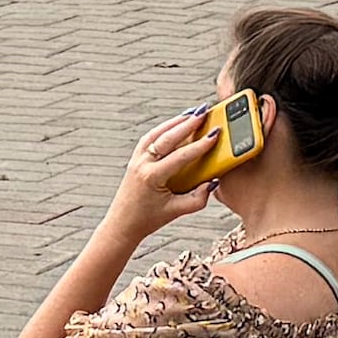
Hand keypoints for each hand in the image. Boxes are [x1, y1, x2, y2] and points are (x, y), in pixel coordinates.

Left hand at [118, 107, 223, 223]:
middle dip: (187, 124)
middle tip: (204, 113)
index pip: (180, 156)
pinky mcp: (135, 158)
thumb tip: (212, 183)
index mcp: (152, 177)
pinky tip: (175, 124)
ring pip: (157, 133)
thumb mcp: (176, 212)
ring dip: (175, 122)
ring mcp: (136, 159)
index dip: (199, 145)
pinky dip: (164, 128)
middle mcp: (142, 164)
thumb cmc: (147, 219)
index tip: (214, 135)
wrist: (122, 224)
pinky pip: (150, 137)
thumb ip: (198, 199)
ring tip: (193, 114)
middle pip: (167, 138)